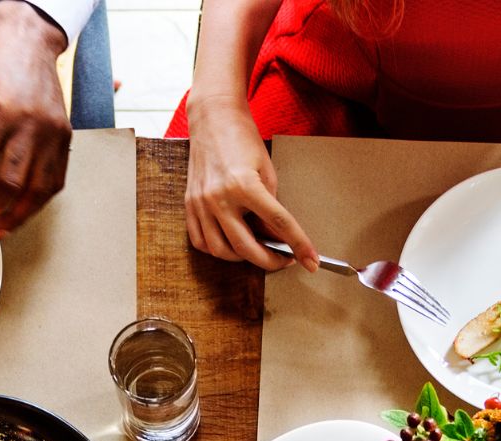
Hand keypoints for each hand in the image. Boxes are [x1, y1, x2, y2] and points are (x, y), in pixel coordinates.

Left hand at [0, 1, 70, 235]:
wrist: (28, 38)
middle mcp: (27, 125)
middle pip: (10, 185)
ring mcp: (50, 133)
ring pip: (37, 191)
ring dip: (18, 215)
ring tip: (2, 225)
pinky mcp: (64, 136)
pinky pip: (55, 181)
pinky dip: (39, 200)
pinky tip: (25, 208)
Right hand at [184, 96, 316, 270]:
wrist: (212, 118)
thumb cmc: (242, 139)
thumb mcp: (266, 170)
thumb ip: (271, 206)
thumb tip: (276, 237)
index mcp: (244, 185)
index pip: (278, 223)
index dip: (298, 245)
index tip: (311, 261)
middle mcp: (219, 198)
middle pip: (246, 248)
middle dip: (269, 261)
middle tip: (283, 260)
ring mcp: (201, 204)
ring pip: (220, 251)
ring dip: (242, 259)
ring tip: (256, 251)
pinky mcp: (189, 205)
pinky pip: (201, 242)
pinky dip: (217, 250)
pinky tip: (230, 245)